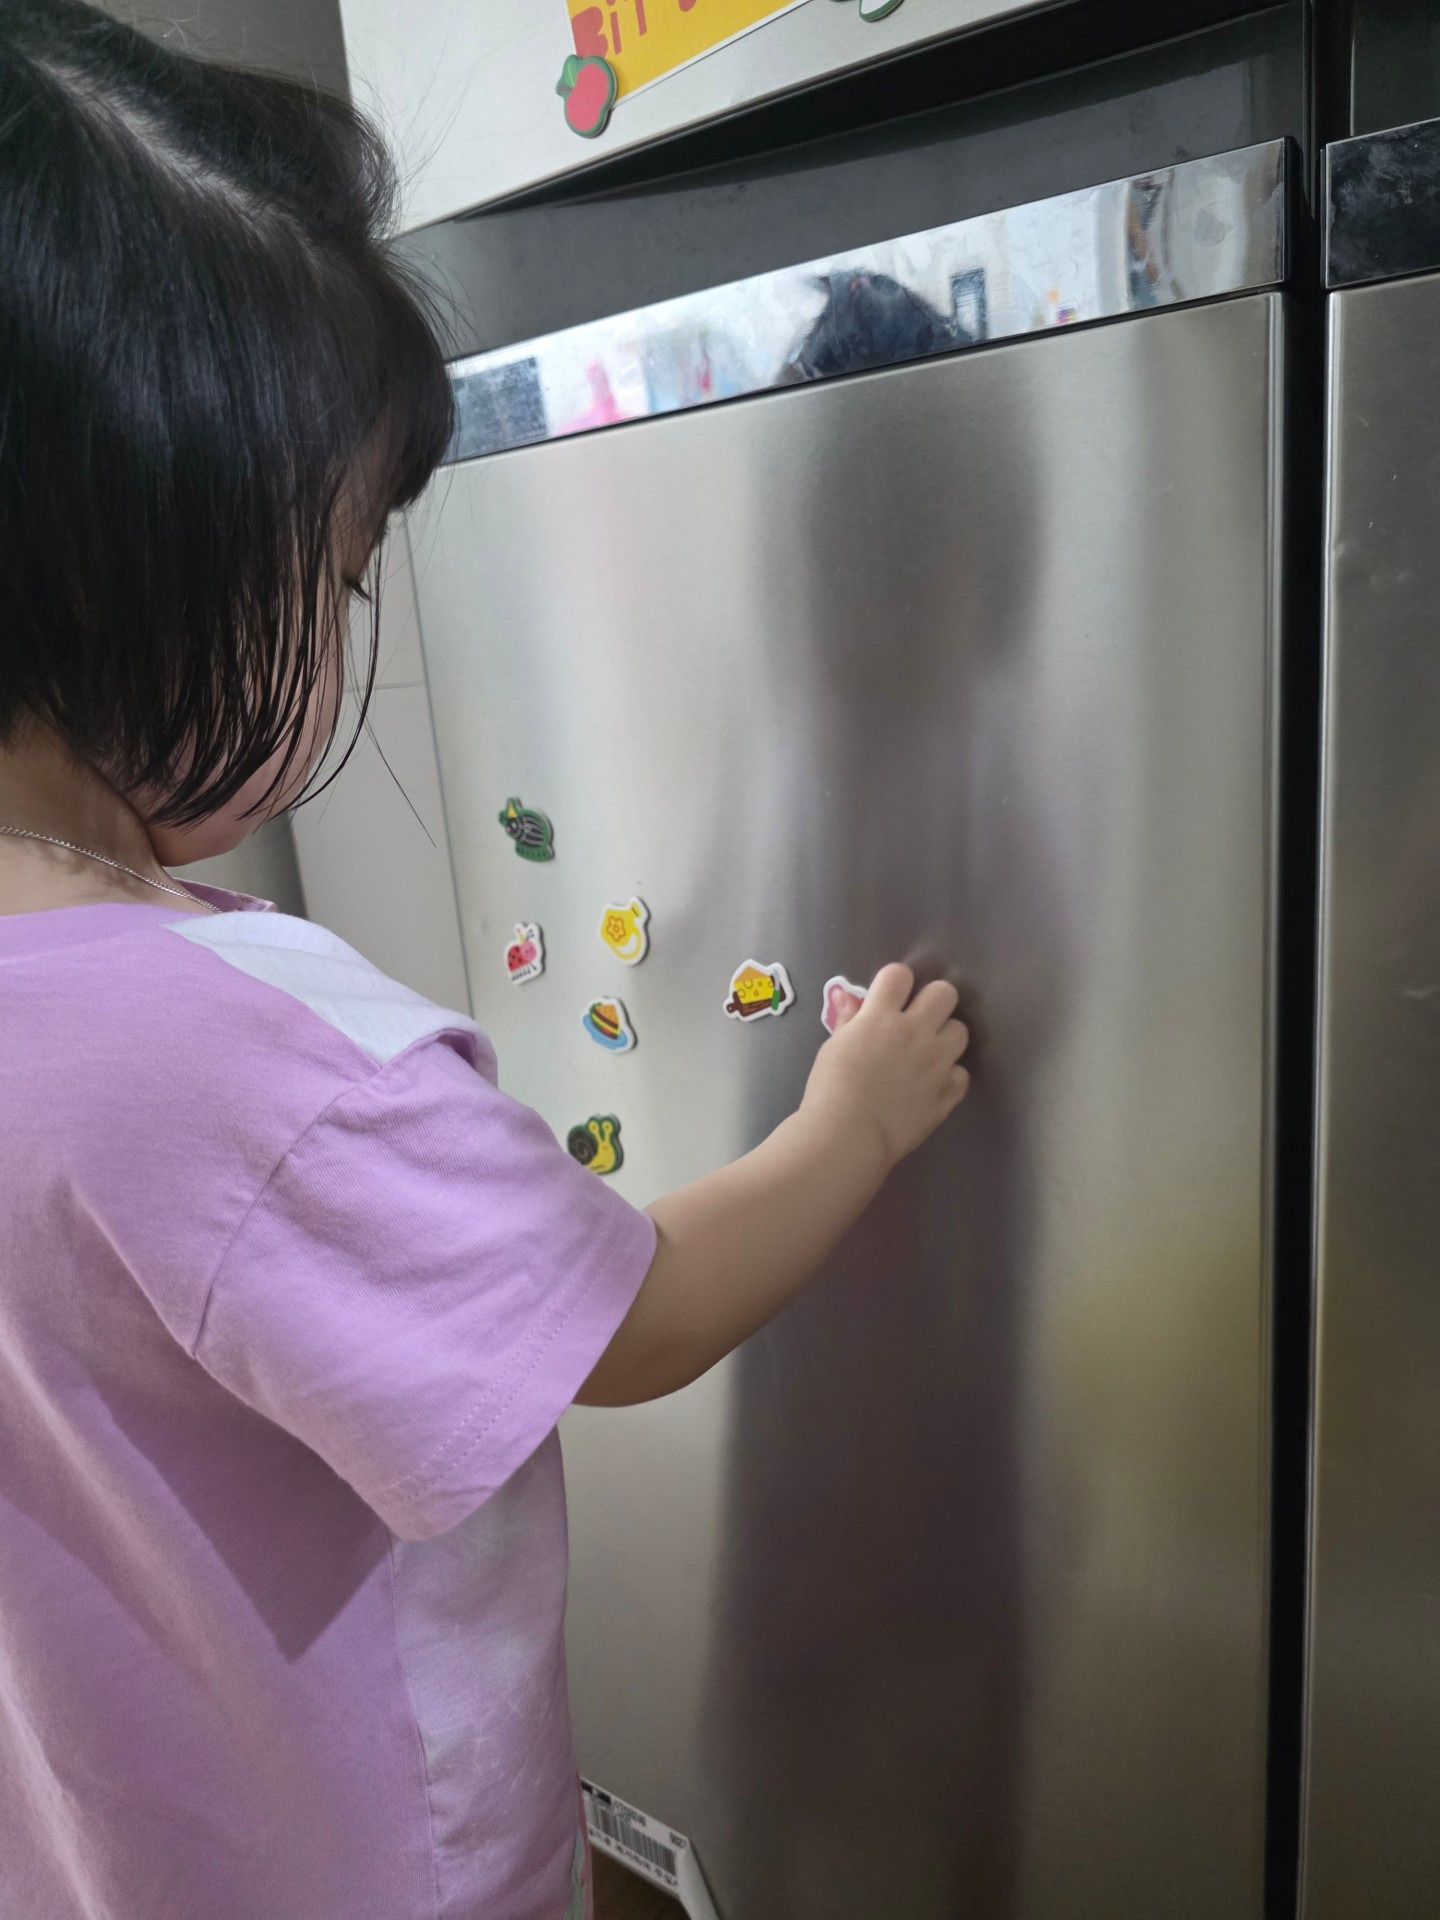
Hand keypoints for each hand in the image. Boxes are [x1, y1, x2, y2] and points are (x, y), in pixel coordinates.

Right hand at [801, 963, 969, 1169]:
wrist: (849, 1134)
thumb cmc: (830, 1089)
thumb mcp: (833, 1048)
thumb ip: (848, 1020)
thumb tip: (849, 998)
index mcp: (882, 1016)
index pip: (899, 974)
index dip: (895, 982)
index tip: (888, 998)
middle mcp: (916, 1032)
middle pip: (943, 993)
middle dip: (932, 1001)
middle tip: (918, 1020)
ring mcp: (936, 1062)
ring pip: (960, 1030)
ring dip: (945, 1038)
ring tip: (928, 1054)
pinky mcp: (948, 1092)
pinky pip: (961, 1074)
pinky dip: (949, 1078)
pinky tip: (932, 1086)